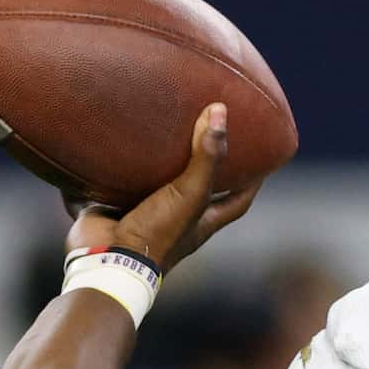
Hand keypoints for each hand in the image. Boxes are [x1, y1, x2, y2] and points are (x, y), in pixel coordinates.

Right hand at [64, 103, 263, 270]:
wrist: (106, 257)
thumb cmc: (158, 231)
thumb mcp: (190, 193)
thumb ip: (207, 156)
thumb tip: (220, 111)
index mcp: (202, 221)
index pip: (238, 200)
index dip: (252, 180)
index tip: (262, 157)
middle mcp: (176, 219)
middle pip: (197, 189)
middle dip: (201, 165)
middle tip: (206, 132)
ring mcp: (143, 214)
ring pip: (154, 183)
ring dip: (156, 162)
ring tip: (160, 127)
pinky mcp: (112, 208)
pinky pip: (114, 183)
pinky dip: (115, 166)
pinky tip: (113, 141)